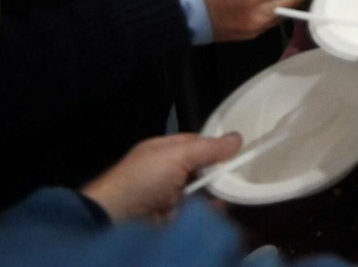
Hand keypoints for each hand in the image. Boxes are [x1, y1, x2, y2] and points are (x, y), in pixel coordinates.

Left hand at [82, 132, 241, 220]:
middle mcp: (166, 172)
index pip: (196, 144)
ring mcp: (168, 197)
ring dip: (216, 193)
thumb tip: (239, 138)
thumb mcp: (177, 155)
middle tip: (242, 175)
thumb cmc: (143, 179)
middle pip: (201, 169)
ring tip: (236, 192)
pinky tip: (221, 209)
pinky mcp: (171, 218)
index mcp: (163, 151)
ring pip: (200, 192)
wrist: (115, 218)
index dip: (216, 147)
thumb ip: (209, 148)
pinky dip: (208, 212)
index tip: (239, 153)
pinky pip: (195, 213)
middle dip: (219, 173)